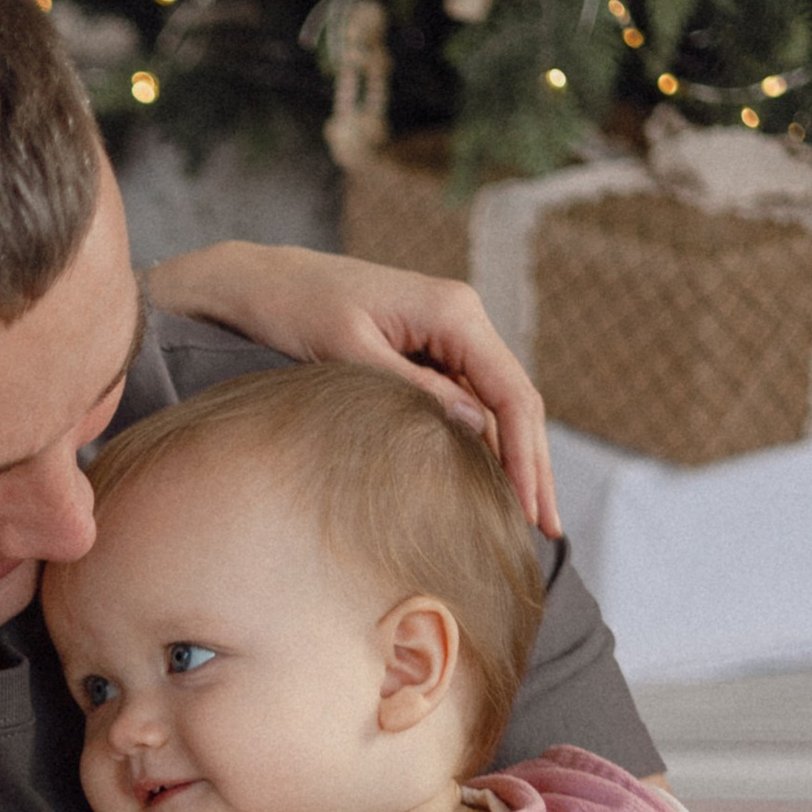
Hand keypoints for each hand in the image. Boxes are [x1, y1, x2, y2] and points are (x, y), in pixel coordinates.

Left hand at [146, 243, 557, 535]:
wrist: (263, 281)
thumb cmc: (297, 309)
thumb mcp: (350, 353)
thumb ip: (414, 391)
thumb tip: (475, 428)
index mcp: (453, 313)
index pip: (510, 394)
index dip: (526, 456)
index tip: (529, 510)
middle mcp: (462, 319)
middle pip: (516, 402)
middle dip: (534, 467)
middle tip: (547, 530)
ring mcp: (448, 335)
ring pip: (497, 406)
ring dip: (513, 460)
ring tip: (526, 522)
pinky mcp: (429, 350)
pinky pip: (468, 401)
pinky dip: (482, 444)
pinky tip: (486, 485)